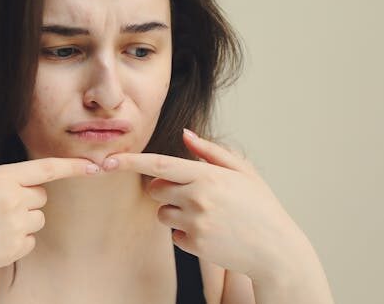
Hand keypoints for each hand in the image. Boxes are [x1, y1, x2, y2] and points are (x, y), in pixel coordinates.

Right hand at [0, 157, 100, 293]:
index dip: (72, 166)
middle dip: (26, 199)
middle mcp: (11, 199)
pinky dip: (17, 241)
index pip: (45, 168)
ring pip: (38, 218)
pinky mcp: (16, 248)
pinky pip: (30, 239)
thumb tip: (15, 181)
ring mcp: (15, 225)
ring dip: (22, 221)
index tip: (93, 166)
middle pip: (41, 195)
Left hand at [102, 129, 306, 280]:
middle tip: (191, 194)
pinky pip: (174, 235)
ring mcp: (195, 223)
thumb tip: (185, 134)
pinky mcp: (195, 244)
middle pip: (155, 189)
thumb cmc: (261, 207)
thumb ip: (211, 152)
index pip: (159, 164)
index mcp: (207, 175)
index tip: (107, 160)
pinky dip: (186, 234)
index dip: (130, 161)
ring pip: (162, 213)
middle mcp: (198, 197)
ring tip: (207, 215)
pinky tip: (211, 233)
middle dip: (165, 190)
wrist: (276, 250)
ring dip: (175, 212)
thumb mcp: (242, 172)